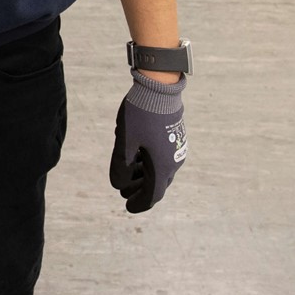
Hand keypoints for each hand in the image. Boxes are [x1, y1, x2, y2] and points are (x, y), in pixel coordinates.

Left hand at [109, 70, 186, 213]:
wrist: (159, 87)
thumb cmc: (141, 114)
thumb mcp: (125, 140)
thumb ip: (121, 165)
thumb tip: (118, 185)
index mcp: (162, 166)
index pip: (152, 195)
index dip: (139, 203)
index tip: (127, 207)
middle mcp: (173, 161)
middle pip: (157, 184)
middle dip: (139, 190)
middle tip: (123, 192)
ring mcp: (176, 148)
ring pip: (159, 169)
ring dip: (143, 175)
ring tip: (127, 174)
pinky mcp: (174, 136)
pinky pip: (161, 157)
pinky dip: (148, 162)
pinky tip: (136, 156)